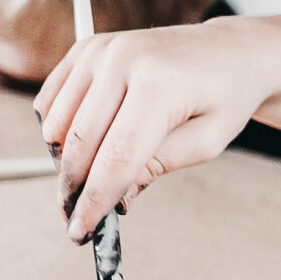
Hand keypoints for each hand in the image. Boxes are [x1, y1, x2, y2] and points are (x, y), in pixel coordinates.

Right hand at [35, 18, 280, 240]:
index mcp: (161, 84)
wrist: (231, 51)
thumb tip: (113, 199)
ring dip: (66, 161)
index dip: (95, 201)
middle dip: (74, 190)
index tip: (81, 231)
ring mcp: (102, 50)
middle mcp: (124, 59)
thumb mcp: (205, 142)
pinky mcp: (88, 48)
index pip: (116, 157)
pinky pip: (50, 101)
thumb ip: (156, 168)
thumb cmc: (225, 97)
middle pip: (81, 143)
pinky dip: (58, 131)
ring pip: (57, 125)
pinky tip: (85, 145)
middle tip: (77, 219)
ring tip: (93, 177)